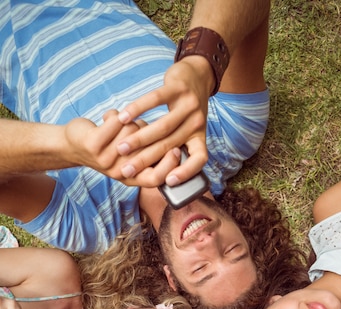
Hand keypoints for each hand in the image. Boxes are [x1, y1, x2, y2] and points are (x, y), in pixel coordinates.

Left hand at [63, 111, 178, 185]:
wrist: (72, 145)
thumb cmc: (108, 147)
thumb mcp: (131, 157)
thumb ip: (150, 154)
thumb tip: (177, 144)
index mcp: (131, 179)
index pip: (155, 179)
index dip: (169, 166)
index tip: (176, 149)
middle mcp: (119, 173)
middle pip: (146, 152)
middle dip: (147, 133)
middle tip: (141, 124)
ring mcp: (105, 160)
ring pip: (132, 132)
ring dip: (129, 122)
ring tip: (120, 123)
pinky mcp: (93, 145)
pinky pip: (117, 122)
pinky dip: (115, 115)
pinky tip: (110, 117)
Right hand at [115, 57, 211, 185]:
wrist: (196, 74)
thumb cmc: (185, 110)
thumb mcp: (186, 131)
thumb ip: (175, 147)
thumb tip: (155, 172)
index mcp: (199, 137)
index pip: (199, 159)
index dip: (186, 172)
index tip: (168, 181)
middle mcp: (197, 123)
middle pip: (169, 146)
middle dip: (145, 160)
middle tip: (125, 170)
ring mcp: (189, 104)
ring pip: (161, 127)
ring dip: (138, 139)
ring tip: (121, 147)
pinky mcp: (177, 87)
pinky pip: (155, 100)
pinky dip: (137, 109)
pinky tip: (123, 117)